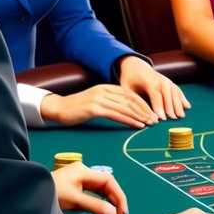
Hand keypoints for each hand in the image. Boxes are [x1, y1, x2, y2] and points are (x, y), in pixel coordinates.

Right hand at [40, 84, 157, 127]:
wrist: (57, 109)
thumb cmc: (77, 109)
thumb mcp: (96, 102)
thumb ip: (110, 103)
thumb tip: (127, 112)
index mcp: (106, 88)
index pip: (130, 95)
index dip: (144, 104)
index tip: (153, 113)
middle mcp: (104, 91)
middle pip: (131, 100)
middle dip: (145, 110)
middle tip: (156, 120)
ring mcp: (99, 98)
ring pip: (125, 107)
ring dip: (140, 116)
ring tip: (150, 124)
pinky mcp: (94, 108)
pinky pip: (116, 114)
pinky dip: (129, 120)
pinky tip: (137, 125)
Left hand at [52, 162, 126, 213]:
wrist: (29, 195)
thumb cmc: (49, 193)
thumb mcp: (74, 200)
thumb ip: (96, 207)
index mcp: (84, 171)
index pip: (109, 181)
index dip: (118, 196)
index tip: (123, 212)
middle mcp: (83, 173)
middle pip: (106, 186)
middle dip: (115, 201)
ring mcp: (78, 181)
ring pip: (100, 191)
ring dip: (108, 203)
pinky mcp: (74, 189)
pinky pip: (93, 195)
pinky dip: (100, 204)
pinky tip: (104, 212)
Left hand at [117, 55, 189, 120]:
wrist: (136, 65)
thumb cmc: (129, 79)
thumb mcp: (125, 87)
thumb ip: (129, 98)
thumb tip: (133, 112)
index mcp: (148, 81)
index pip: (155, 95)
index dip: (159, 106)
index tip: (161, 118)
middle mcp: (160, 80)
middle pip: (168, 94)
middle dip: (171, 106)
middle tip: (174, 119)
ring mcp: (166, 80)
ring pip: (175, 92)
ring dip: (179, 104)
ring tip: (181, 116)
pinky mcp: (169, 82)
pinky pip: (177, 90)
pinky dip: (183, 98)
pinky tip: (187, 106)